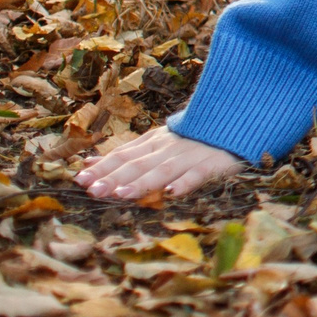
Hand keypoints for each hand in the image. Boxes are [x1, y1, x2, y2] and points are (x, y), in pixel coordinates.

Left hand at [75, 127, 245, 200]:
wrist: (235, 122)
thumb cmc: (191, 138)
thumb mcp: (155, 141)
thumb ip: (124, 154)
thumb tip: (87, 163)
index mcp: (153, 143)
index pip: (123, 155)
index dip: (102, 167)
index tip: (80, 179)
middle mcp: (167, 149)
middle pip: (138, 164)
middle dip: (115, 177)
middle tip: (93, 191)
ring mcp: (190, 156)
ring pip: (162, 170)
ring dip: (143, 182)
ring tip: (122, 194)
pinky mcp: (213, 163)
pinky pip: (198, 174)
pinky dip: (185, 182)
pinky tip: (171, 192)